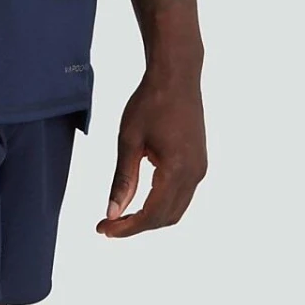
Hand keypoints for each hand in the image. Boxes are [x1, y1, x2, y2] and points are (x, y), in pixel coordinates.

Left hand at [97, 67, 206, 236]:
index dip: (127, 227)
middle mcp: (195, 174)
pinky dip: (160, 204)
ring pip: (175, 210)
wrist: (177, 75)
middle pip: (165, 217)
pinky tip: (140, 199)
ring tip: (120, 215)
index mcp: (177, 169)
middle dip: (136, 226)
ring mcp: (200, 169)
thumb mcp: (129, 139)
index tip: (104, 230)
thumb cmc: (149, 102)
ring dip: (149, 217)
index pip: (152, 214)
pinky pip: (181, 195)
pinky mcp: (199, 163)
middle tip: (107, 225)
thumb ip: (122, 179)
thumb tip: (112, 213)